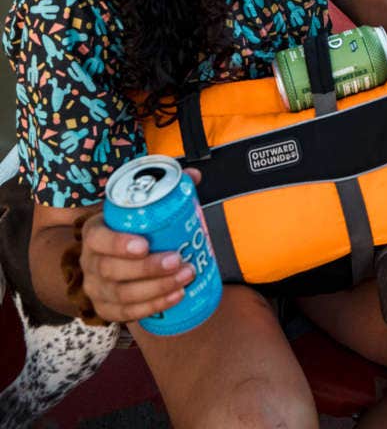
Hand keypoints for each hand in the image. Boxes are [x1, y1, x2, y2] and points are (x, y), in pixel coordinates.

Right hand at [80, 168, 200, 323]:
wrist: (108, 256)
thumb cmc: (126, 228)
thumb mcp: (135, 207)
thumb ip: (162, 189)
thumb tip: (193, 176)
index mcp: (93, 232)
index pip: (98, 239)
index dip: (119, 244)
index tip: (145, 244)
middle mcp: (89, 263)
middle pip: (112, 270)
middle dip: (147, 268)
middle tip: (177, 260)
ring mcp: (95, 289)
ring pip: (121, 295)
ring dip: (157, 288)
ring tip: (185, 277)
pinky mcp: (106, 309)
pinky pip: (127, 314)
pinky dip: (153, 306)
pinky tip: (176, 296)